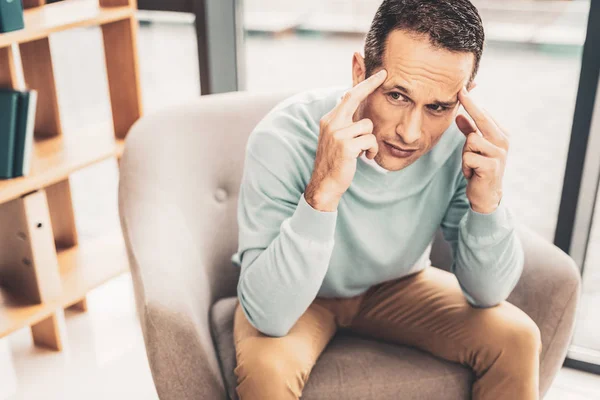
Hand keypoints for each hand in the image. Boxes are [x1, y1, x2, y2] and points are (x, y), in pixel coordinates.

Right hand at [305, 69, 387, 211]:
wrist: (325, 184)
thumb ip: (345, 123)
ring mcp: (337, 134)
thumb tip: (355, 107)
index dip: (364, 84)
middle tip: (385, 75)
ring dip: (371, 140)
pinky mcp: (346, 146)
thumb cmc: (335, 162)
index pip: (348, 96)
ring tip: (364, 152)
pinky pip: (370, 140)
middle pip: (354, 97)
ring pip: (368, 125)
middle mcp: (331, 123)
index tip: (378, 73)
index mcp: (329, 120)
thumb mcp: (337, 138)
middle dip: (370, 84)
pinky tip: (364, 158)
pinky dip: (371, 150)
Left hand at [456, 86, 508, 213]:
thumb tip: (459, 115)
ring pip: (471, 140)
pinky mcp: (491, 167)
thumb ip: (469, 131)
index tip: (462, 89)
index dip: (472, 102)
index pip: (484, 114)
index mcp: (501, 134)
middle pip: (483, 119)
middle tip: (460, 92)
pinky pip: (468, 157)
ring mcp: (499, 154)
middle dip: (471, 105)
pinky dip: (465, 165)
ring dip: (465, 153)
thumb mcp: (473, 148)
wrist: (486, 195)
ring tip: (472, 164)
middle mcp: (503, 141)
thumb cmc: (479, 168)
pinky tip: (473, 173)